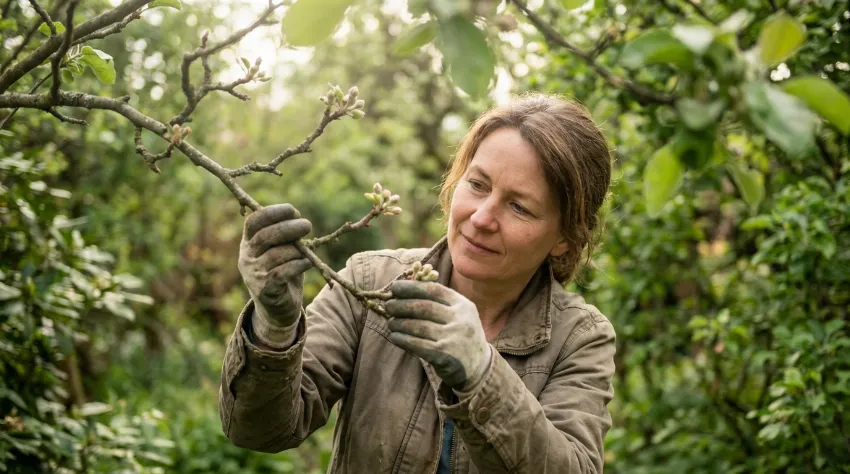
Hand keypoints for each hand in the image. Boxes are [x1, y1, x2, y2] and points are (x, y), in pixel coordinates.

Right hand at [238, 203, 312, 327]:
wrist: (276, 309)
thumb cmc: (281, 272)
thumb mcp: (280, 250)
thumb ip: (285, 236)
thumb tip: (298, 219)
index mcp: (248, 243)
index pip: (253, 221)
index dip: (272, 212)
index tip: (293, 210)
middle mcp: (246, 257)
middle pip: (265, 236)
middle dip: (289, 228)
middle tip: (307, 225)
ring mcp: (253, 274)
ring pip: (277, 254)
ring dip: (297, 250)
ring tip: (306, 252)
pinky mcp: (264, 290)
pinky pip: (284, 272)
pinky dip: (299, 265)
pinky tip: (307, 263)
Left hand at [385, 280, 491, 391]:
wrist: (480, 367)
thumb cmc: (462, 337)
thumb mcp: (459, 316)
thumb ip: (440, 303)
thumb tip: (405, 292)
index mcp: (463, 305)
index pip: (434, 290)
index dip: (412, 287)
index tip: (395, 287)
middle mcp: (460, 319)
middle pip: (424, 307)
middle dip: (401, 305)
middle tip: (388, 306)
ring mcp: (453, 338)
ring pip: (418, 326)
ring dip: (399, 323)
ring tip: (390, 323)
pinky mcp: (444, 355)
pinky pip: (417, 344)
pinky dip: (402, 340)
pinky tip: (395, 337)